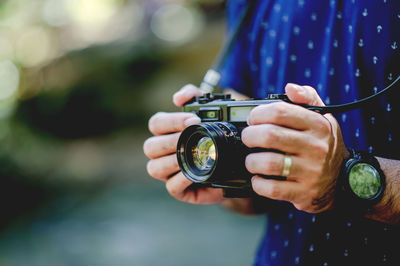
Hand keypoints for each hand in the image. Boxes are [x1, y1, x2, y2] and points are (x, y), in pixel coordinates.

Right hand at [143, 84, 224, 203]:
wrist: (237, 161)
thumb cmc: (217, 135)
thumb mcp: (210, 111)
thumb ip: (195, 96)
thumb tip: (177, 98)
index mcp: (166, 133)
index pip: (156, 124)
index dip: (171, 121)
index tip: (194, 120)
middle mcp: (162, 153)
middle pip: (150, 147)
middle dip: (172, 141)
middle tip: (193, 137)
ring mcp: (168, 173)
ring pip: (154, 168)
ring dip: (173, 160)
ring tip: (192, 154)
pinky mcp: (180, 190)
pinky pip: (171, 187)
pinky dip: (181, 180)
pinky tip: (194, 173)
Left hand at [242, 83, 349, 212]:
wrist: (344, 182)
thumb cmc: (325, 145)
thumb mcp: (324, 118)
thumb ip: (307, 98)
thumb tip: (290, 87)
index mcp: (318, 125)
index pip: (280, 111)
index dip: (258, 114)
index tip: (253, 119)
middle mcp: (315, 147)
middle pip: (269, 136)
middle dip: (250, 136)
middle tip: (247, 138)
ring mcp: (310, 172)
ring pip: (268, 163)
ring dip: (251, 161)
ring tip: (251, 160)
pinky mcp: (303, 193)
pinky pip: (271, 188)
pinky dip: (258, 183)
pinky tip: (259, 178)